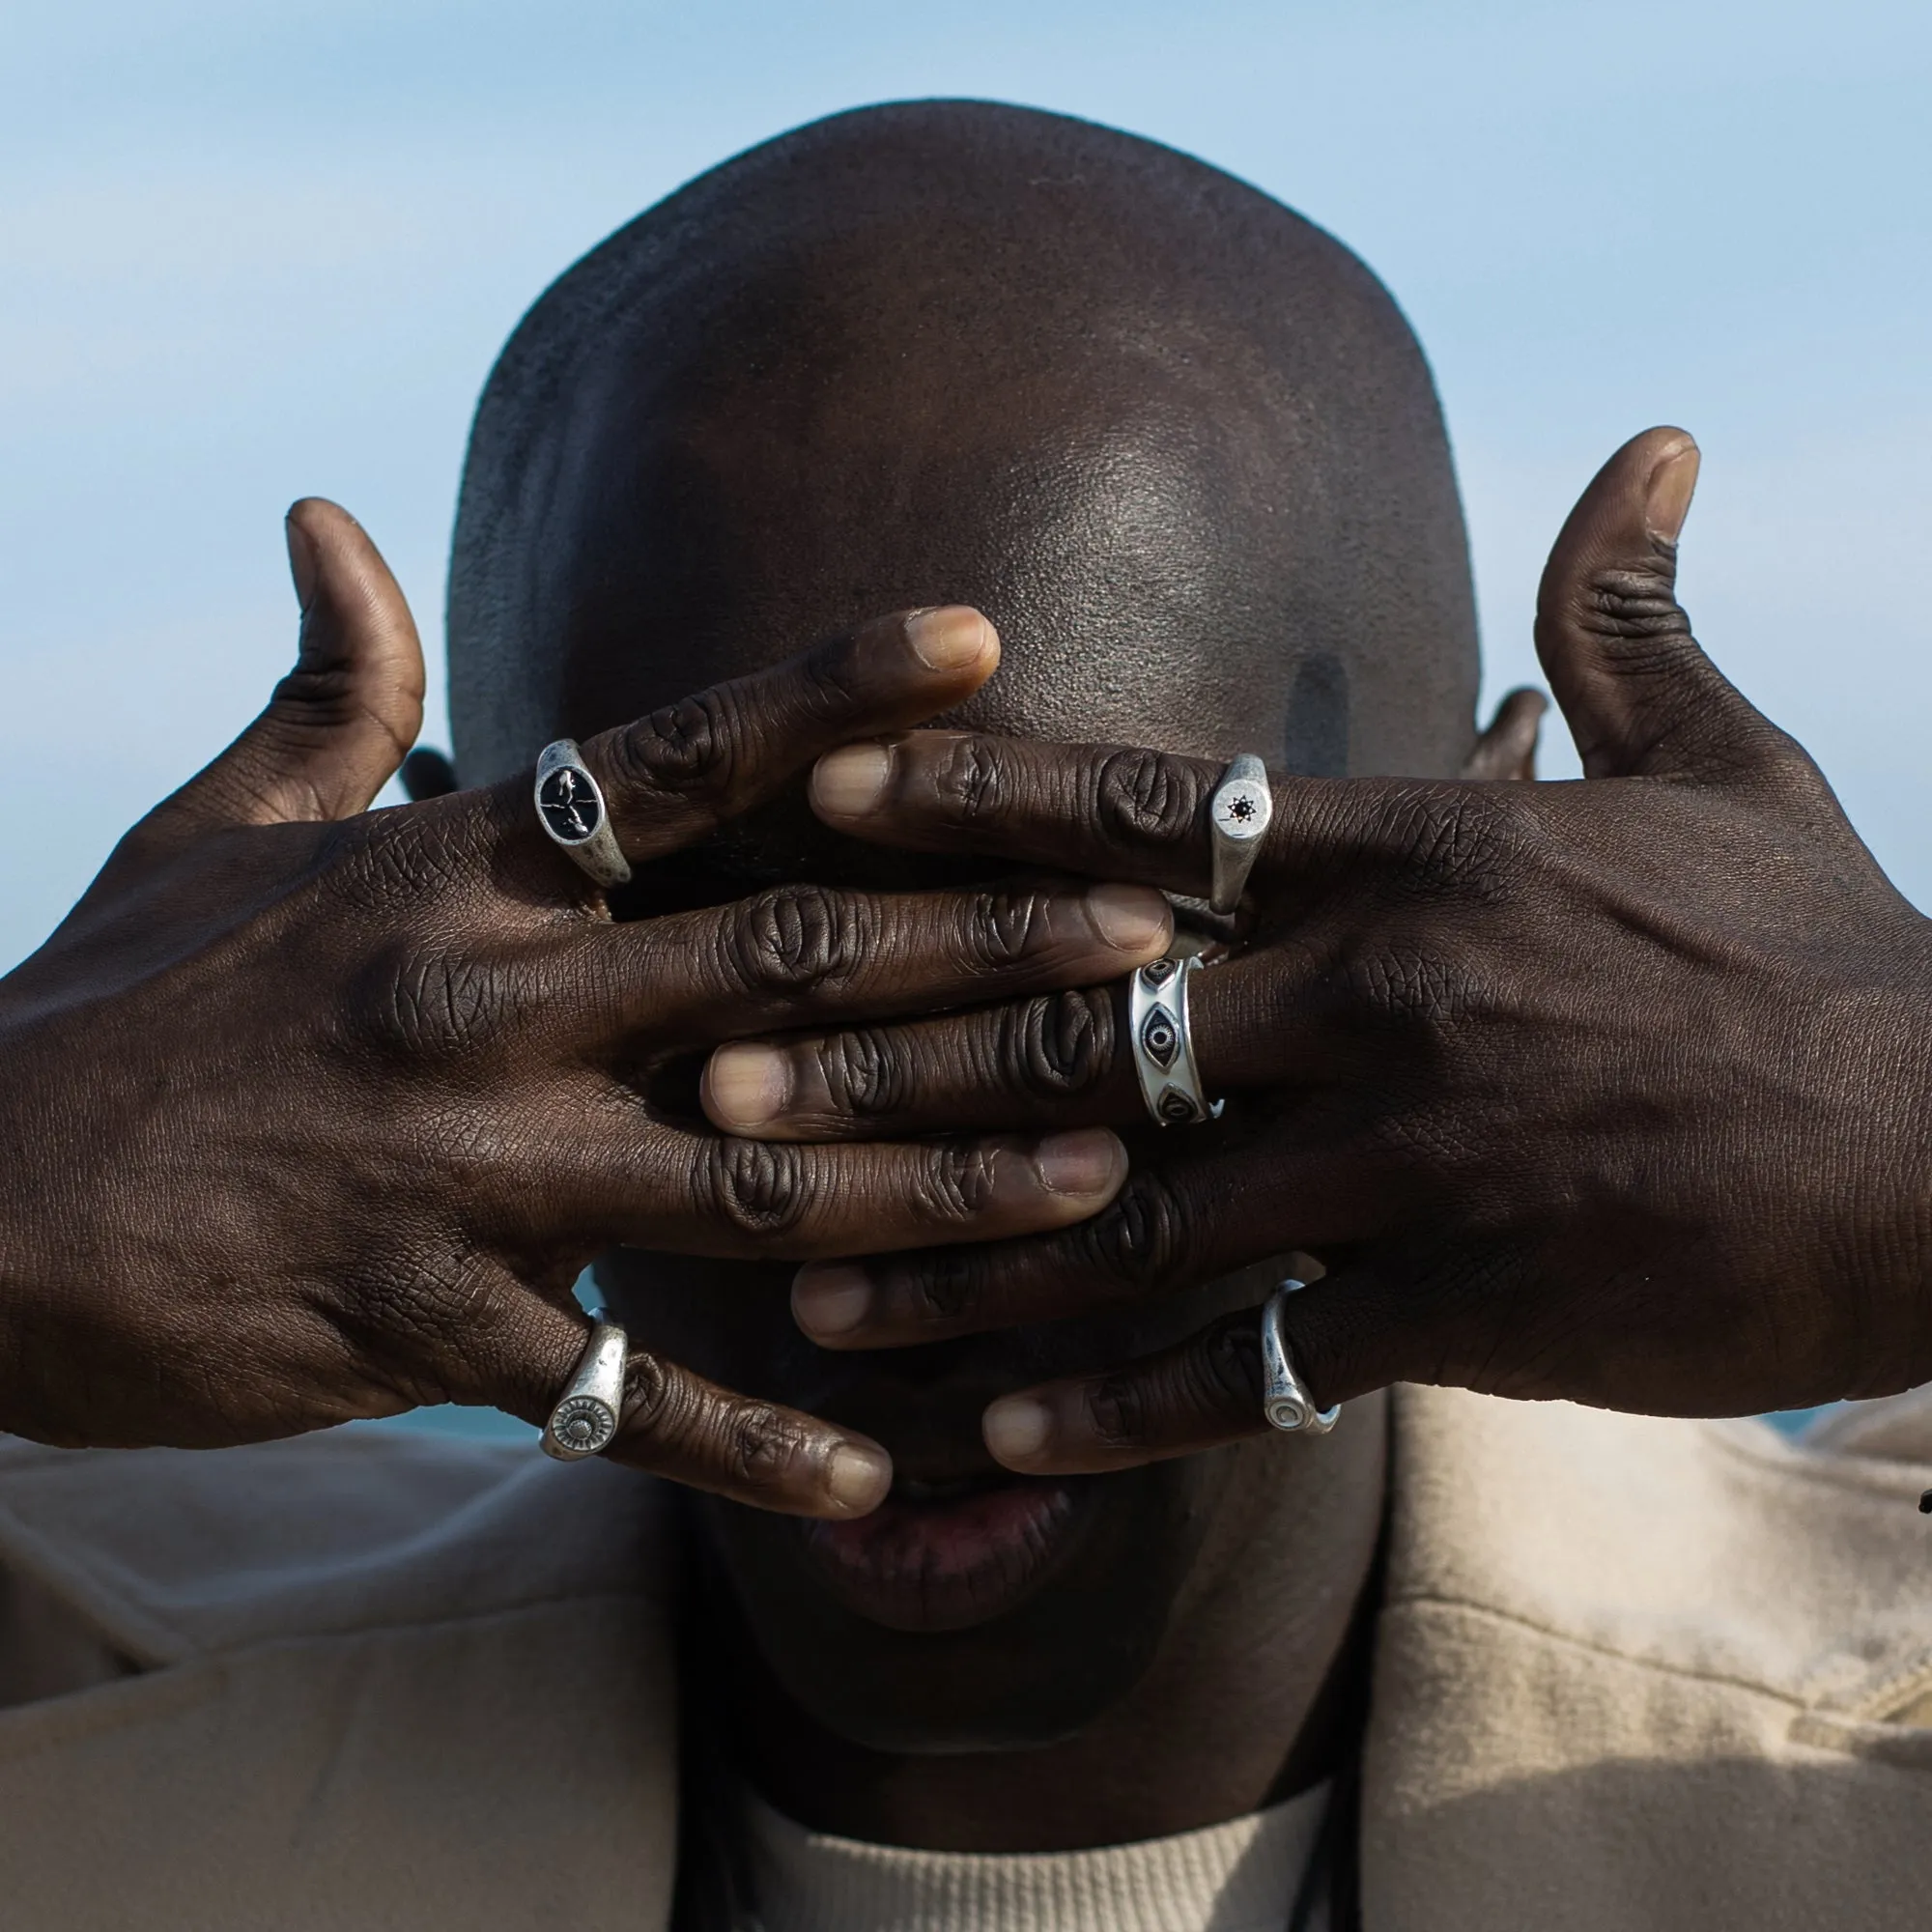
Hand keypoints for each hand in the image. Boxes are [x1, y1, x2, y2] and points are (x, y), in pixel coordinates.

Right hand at [0, 502, 1169, 1510]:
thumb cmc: (108, 1001)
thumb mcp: (214, 826)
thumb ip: (322, 686)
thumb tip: (329, 516)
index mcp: (447, 871)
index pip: (669, 758)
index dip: (826, 691)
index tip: (980, 642)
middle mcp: (480, 1006)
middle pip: (776, 963)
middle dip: (976, 954)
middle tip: (1151, 943)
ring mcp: (460, 1177)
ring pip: (751, 1176)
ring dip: (939, 1181)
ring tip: (1103, 1182)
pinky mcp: (422, 1329)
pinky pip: (623, 1401)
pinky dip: (753, 1442)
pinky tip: (885, 1473)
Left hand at [702, 427, 1931, 1470]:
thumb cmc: (1827, 956)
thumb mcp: (1727, 773)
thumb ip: (1633, 627)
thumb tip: (1645, 456)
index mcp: (1423, 855)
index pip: (1149, 809)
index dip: (976, 793)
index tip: (823, 787)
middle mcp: (1384, 996)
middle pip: (1079, 1019)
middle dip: (889, 1055)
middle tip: (720, 1087)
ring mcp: (1410, 1160)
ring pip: (1123, 1212)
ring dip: (951, 1257)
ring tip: (802, 1294)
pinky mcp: (1456, 1308)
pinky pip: (1242, 1369)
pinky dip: (1110, 1412)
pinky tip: (984, 1451)